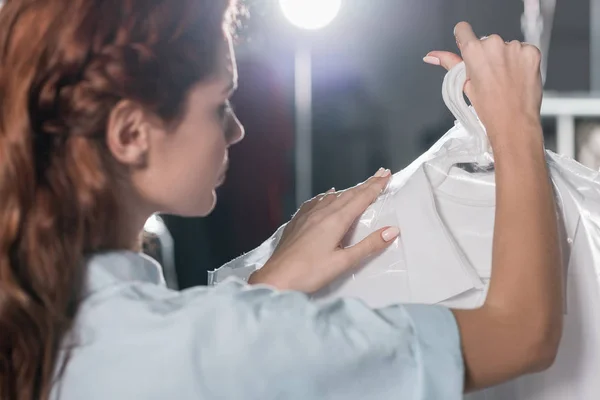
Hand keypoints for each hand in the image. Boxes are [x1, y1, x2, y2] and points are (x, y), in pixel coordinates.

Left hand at [248, 168, 399, 292]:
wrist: (276, 278)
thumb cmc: (309, 273)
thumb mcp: (343, 262)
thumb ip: (368, 245)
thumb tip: (392, 230)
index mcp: (335, 221)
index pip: (360, 198)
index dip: (375, 186)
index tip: (386, 175)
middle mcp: (321, 213)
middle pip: (348, 194)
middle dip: (366, 184)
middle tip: (380, 174)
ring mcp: (307, 216)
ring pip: (332, 197)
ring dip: (348, 190)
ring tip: (359, 186)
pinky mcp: (297, 222)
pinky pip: (315, 202)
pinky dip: (326, 196)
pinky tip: (326, 195)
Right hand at [424, 22, 542, 147]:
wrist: (514, 122)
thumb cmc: (488, 108)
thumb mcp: (465, 85)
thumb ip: (450, 64)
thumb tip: (431, 56)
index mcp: (474, 51)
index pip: (463, 29)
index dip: (463, 40)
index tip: (469, 51)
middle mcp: (494, 44)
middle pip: (486, 41)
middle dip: (487, 55)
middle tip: (490, 77)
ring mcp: (515, 47)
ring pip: (506, 46)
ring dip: (505, 58)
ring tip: (505, 80)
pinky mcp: (532, 52)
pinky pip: (523, 50)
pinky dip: (521, 61)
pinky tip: (518, 77)